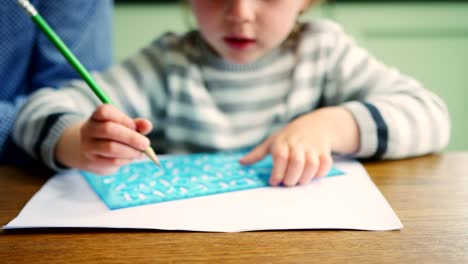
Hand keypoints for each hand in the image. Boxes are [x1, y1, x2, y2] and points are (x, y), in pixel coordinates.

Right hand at [56, 104, 151, 174]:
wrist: (94, 156)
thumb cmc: (113, 137)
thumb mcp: (125, 128)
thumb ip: (137, 125)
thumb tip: (148, 125)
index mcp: (97, 117)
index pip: (105, 111)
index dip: (122, 118)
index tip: (134, 126)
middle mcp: (89, 130)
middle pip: (108, 129)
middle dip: (131, 137)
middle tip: (146, 144)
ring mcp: (89, 146)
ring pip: (110, 147)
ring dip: (130, 151)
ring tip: (141, 153)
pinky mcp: (93, 161)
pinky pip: (112, 161)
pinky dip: (126, 160)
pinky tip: (131, 158)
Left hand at [240, 107, 358, 186]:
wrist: (317, 124)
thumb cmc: (290, 136)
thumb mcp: (272, 141)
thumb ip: (257, 154)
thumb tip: (240, 163)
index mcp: (282, 141)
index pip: (280, 156)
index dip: (277, 172)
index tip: (273, 182)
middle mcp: (298, 144)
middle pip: (296, 162)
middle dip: (291, 177)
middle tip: (286, 183)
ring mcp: (313, 148)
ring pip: (312, 164)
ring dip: (305, 177)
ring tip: (298, 181)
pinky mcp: (324, 152)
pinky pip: (325, 164)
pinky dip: (320, 172)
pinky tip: (312, 175)